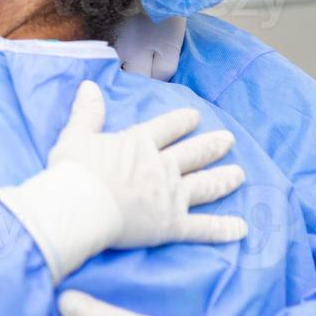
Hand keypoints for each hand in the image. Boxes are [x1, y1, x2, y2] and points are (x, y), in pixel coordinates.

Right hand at [0, 81, 246, 281]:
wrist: (79, 207)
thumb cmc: (74, 172)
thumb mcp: (75, 136)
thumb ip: (87, 113)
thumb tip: (89, 86)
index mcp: (140, 143)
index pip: (167, 127)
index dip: (182, 121)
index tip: (195, 117)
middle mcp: (162, 166)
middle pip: (194, 153)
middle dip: (212, 146)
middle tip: (228, 141)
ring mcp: (171, 196)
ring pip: (205, 185)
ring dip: (224, 179)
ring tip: (239, 174)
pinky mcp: (172, 225)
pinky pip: (203, 228)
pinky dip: (223, 229)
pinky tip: (241, 229)